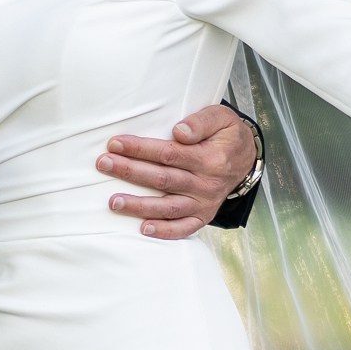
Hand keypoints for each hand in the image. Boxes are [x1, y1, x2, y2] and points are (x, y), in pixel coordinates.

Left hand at [98, 102, 260, 239]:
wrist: (246, 158)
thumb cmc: (226, 135)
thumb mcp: (222, 118)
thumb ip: (201, 122)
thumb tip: (178, 132)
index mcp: (210, 158)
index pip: (169, 153)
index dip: (141, 149)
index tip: (115, 143)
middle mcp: (206, 183)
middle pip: (163, 179)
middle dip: (130, 172)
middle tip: (103, 164)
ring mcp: (204, 203)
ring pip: (168, 207)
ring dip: (140, 206)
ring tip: (113, 202)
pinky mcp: (203, 216)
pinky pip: (184, 228)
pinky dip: (165, 231)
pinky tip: (143, 229)